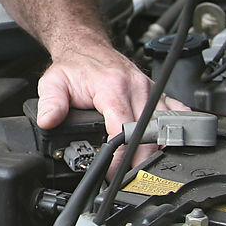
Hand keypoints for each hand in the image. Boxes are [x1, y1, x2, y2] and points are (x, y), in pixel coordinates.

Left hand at [35, 44, 186, 175]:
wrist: (86, 47)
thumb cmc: (74, 66)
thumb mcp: (53, 83)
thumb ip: (50, 104)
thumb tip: (48, 122)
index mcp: (112, 87)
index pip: (124, 130)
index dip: (120, 157)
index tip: (112, 173)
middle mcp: (136, 87)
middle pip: (150, 134)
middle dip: (141, 161)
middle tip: (128, 179)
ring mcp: (150, 89)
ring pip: (166, 126)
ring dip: (158, 149)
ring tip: (143, 167)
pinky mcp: (157, 91)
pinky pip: (176, 113)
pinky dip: (173, 131)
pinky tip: (162, 144)